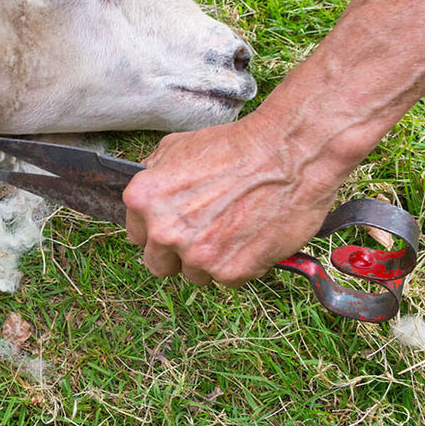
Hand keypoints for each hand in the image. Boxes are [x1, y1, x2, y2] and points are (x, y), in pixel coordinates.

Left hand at [122, 114, 343, 286]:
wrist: (287, 155)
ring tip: (233, 230)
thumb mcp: (178, 146)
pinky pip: (228, 279)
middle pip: (159, 264)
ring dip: (210, 260)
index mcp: (144, 200)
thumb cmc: (236, 147)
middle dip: (177, 254)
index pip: (138, 236)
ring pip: (194, 274)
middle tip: (203, 234)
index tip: (176, 227)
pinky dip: (240, 264)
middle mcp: (164, 231)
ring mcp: (196, 255)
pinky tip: (251, 237)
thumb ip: (155, 173)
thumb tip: (150, 187)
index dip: (158, 231)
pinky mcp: (230, 271)